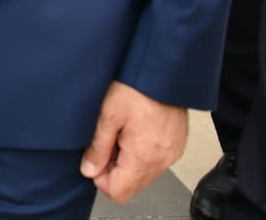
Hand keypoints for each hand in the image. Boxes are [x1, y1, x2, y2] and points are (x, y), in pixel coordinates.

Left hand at [79, 80, 184, 204]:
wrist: (164, 73)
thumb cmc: (137, 88)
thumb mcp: (108, 116)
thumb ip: (98, 148)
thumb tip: (89, 170)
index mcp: (142, 158)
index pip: (119, 193)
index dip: (101, 179)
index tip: (96, 159)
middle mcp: (161, 161)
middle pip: (131, 186)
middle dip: (114, 170)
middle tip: (108, 142)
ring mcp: (171, 155)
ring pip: (143, 175)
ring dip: (128, 162)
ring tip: (122, 133)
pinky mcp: (176, 146)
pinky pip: (156, 162)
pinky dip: (143, 154)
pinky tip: (136, 131)